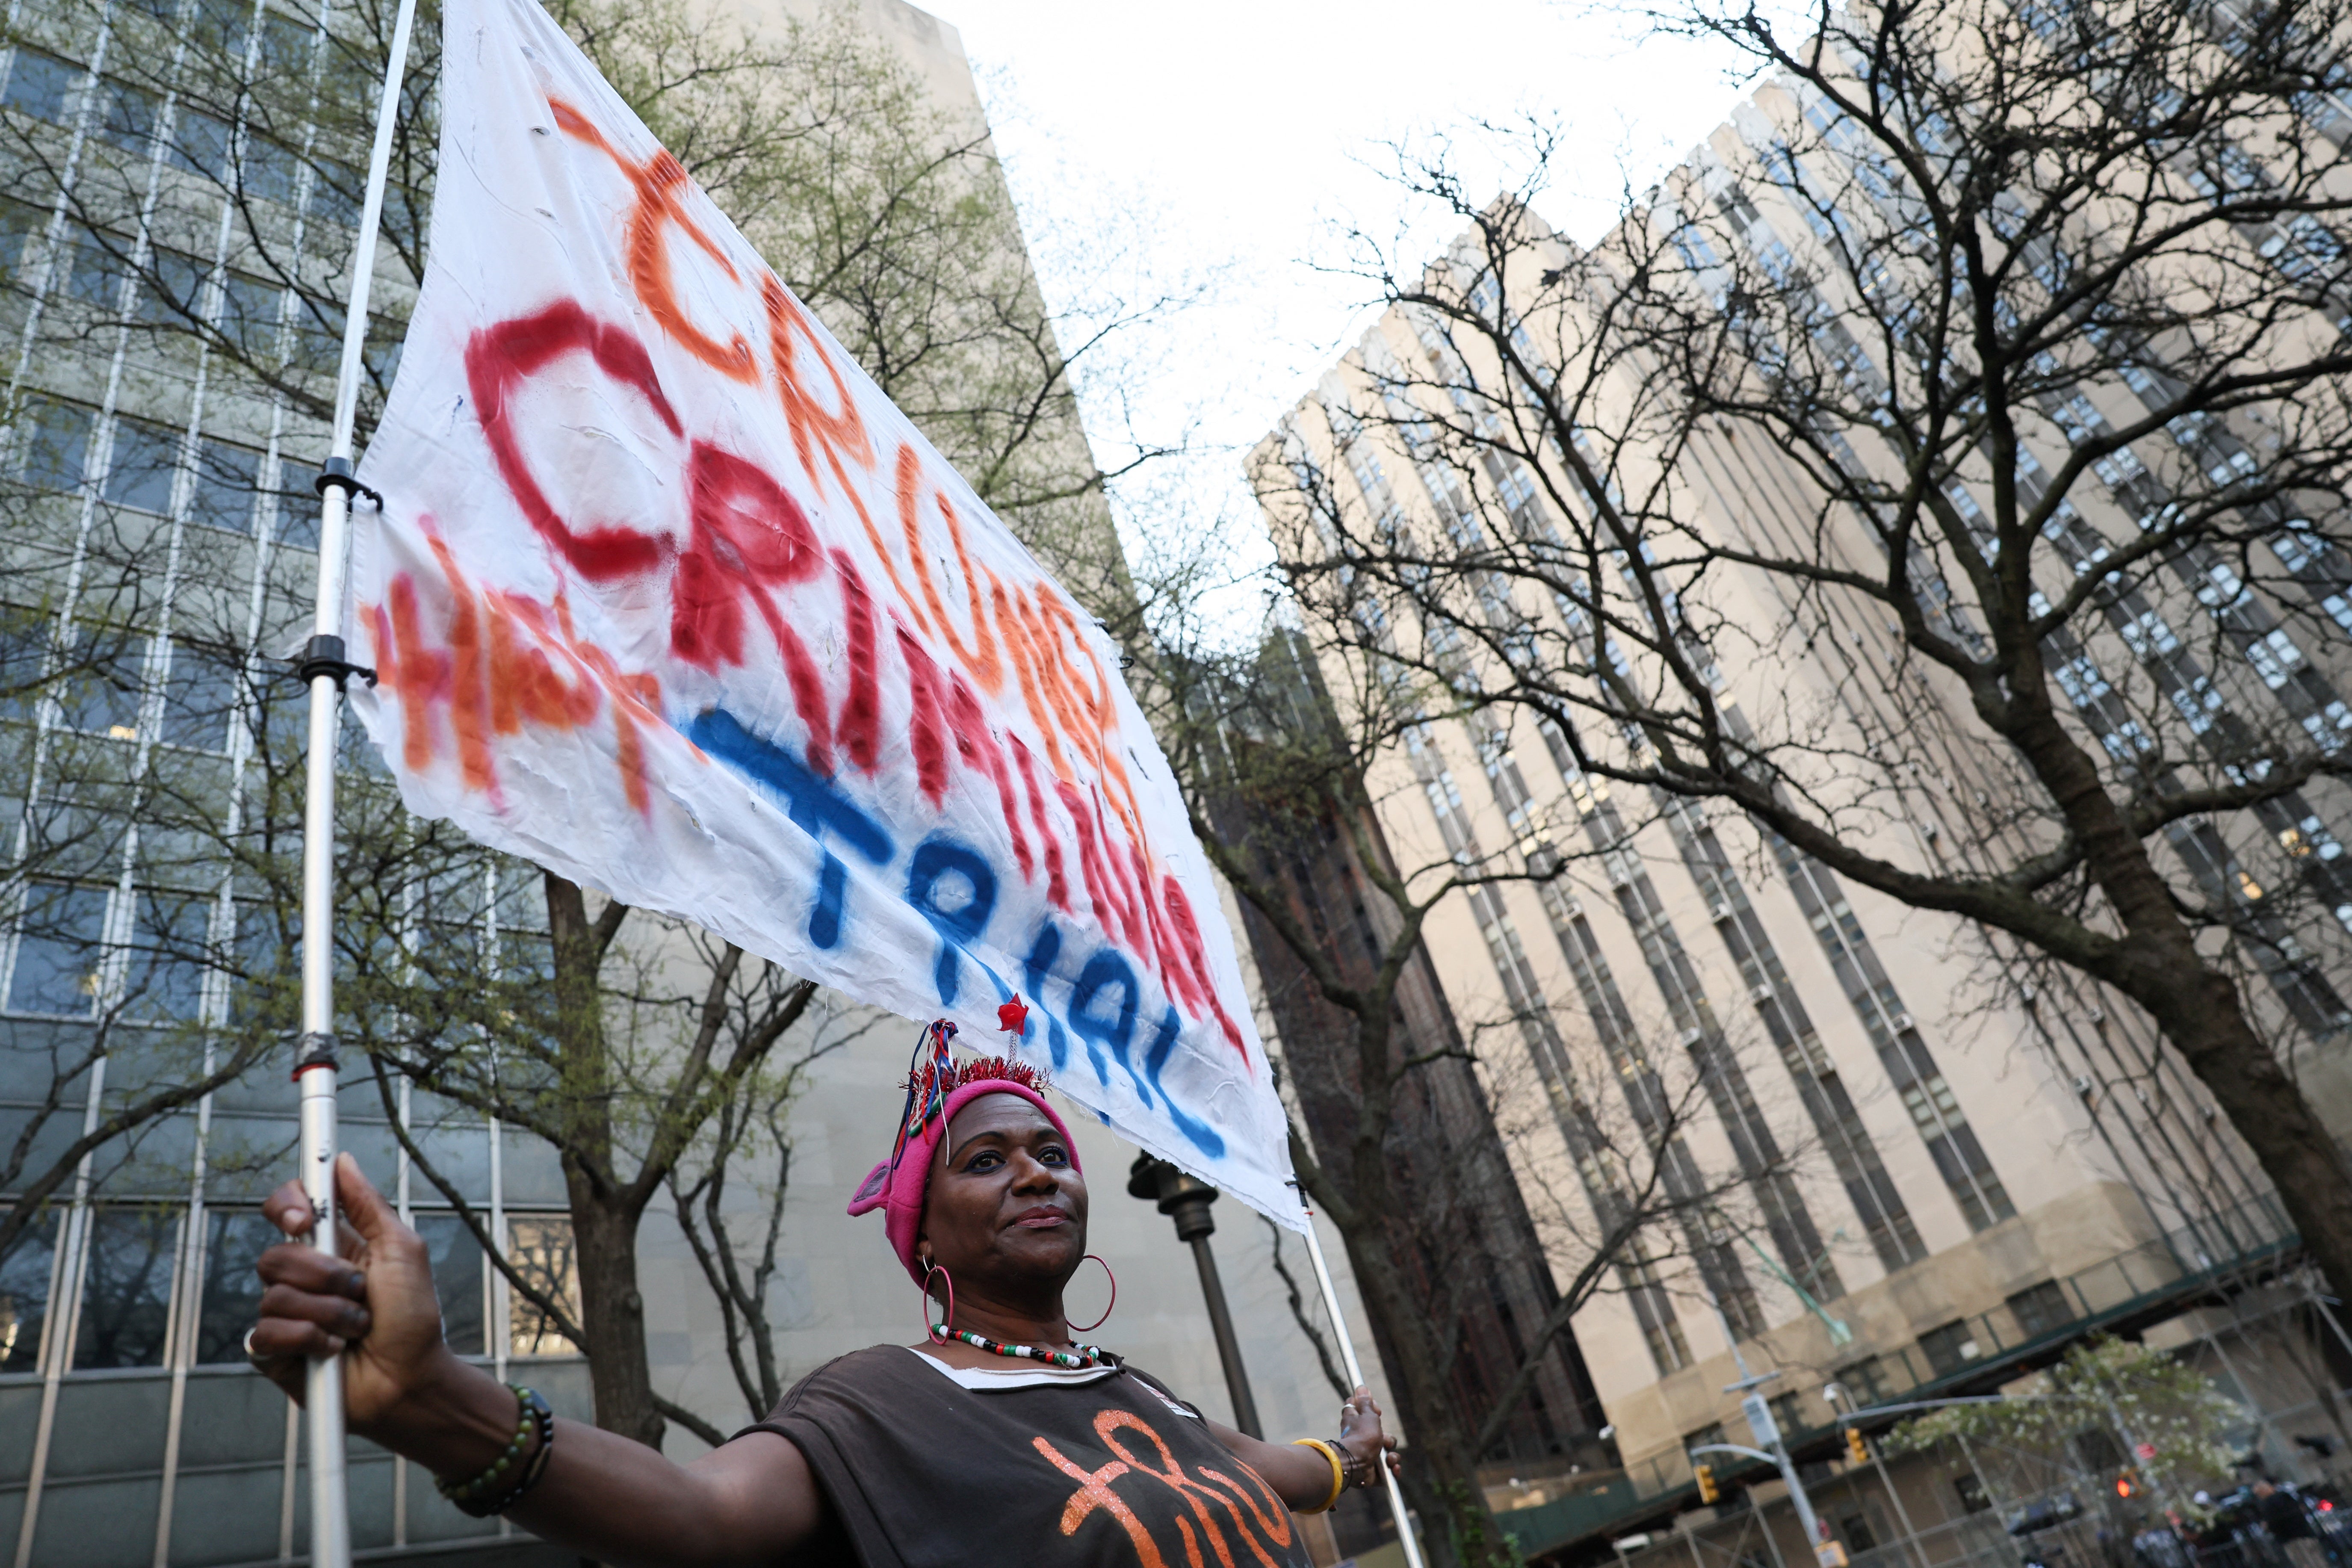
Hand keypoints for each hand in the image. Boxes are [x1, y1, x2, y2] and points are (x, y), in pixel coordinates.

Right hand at [249, 1152, 470, 1442]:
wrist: (410, 1380)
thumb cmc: (414, 1319)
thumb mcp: (403, 1251)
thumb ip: (370, 1205)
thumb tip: (342, 1161)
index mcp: (334, 1247)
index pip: (288, 1210)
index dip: (286, 1206)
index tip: (304, 1219)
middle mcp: (305, 1278)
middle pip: (276, 1253)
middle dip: (323, 1275)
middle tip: (359, 1292)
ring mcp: (287, 1314)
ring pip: (274, 1295)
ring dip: (328, 1313)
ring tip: (356, 1328)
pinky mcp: (275, 1353)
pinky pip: (265, 1334)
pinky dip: (308, 1340)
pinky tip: (332, 1350)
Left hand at [1336, 1385, 1401, 1485]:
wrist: (1355, 1465)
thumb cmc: (1361, 1437)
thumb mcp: (1367, 1415)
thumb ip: (1366, 1403)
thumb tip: (1361, 1387)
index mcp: (1356, 1424)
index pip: (1363, 1411)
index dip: (1372, 1409)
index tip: (1377, 1411)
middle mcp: (1362, 1440)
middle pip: (1382, 1435)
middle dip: (1388, 1439)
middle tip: (1384, 1441)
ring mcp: (1368, 1457)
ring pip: (1388, 1453)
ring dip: (1392, 1456)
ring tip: (1389, 1459)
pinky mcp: (1374, 1472)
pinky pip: (1389, 1470)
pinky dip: (1393, 1470)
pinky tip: (1393, 1469)